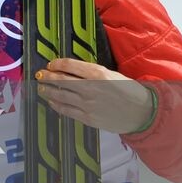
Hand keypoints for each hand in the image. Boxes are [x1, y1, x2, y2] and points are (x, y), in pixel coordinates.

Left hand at [38, 58, 155, 134]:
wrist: (142, 112)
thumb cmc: (127, 90)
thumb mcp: (110, 74)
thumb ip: (90, 72)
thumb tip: (69, 70)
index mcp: (97, 73)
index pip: (69, 65)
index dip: (56, 64)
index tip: (50, 64)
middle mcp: (90, 88)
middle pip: (61, 80)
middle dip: (46, 77)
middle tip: (39, 75)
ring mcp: (88, 104)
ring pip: (60, 95)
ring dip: (48, 91)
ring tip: (41, 88)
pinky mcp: (88, 118)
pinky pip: (67, 111)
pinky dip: (57, 105)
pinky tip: (52, 102)